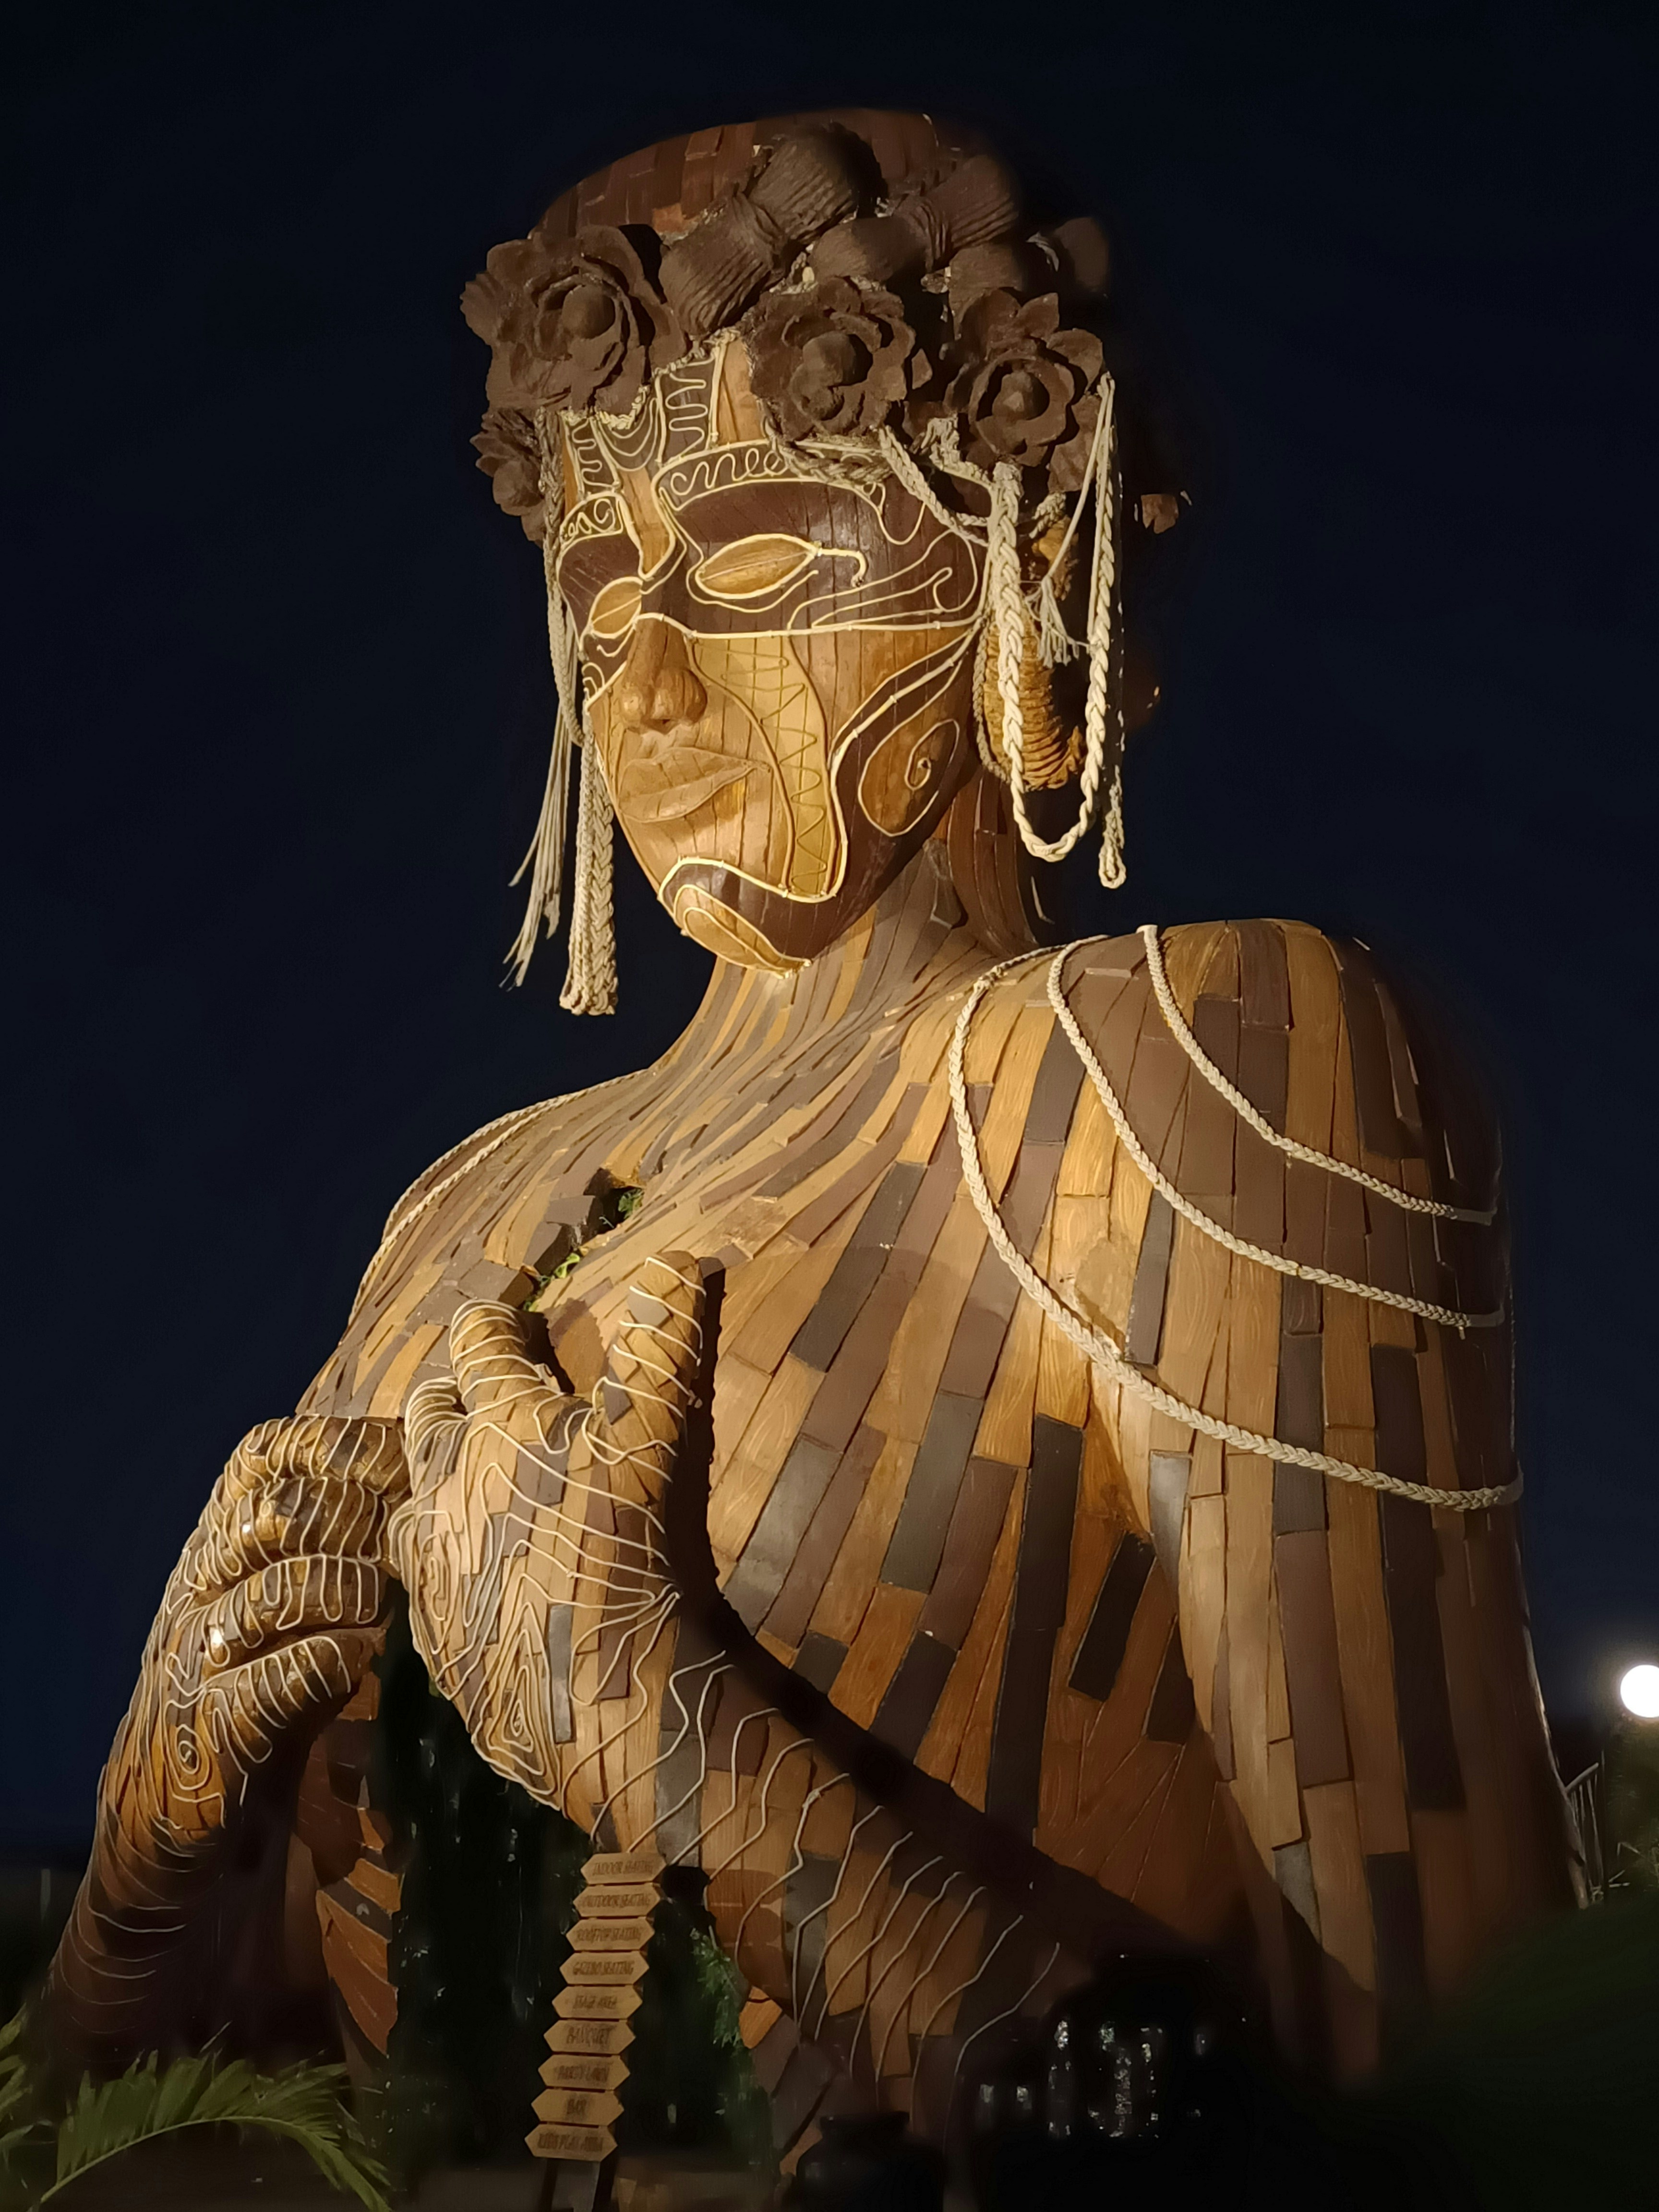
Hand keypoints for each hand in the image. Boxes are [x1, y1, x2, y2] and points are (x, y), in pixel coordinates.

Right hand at [51, 1415, 406, 2050]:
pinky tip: (357, 1659)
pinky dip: (317, 1662)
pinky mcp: (200, 1744)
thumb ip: (345, 1568)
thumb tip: (440, 1495)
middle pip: (277, 1508)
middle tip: (424, 1519)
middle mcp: (199, 1595)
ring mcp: (193, 1667)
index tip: (420, 1451)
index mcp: (219, 1554)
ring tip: (395, 1595)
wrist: (171, 1860)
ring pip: (270, 1586)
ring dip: (346, 1580)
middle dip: (358, 1505)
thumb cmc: (262, 1728)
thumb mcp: (301, 1630)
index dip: (346, 1444)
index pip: (268, 1457)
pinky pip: (258, 1684)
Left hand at [388, 1252, 703, 1819]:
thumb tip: (683, 1255)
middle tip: (485, 1397)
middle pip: (427, 1413)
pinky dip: (449, 1567)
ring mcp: (429, 1565)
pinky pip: (425, 1584)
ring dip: (438, 1484)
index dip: (496, 1320)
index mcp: (496, 1423)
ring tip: (472, 1490)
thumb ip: (666, 1338)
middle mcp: (444, 1484)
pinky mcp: (431, 1636)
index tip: (510, 1317)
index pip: (477, 1340)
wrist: (602, 1703)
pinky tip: (482, 1582)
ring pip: (411, 1498)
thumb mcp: (661, 1431)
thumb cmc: (633, 1549)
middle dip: (453, 1393)